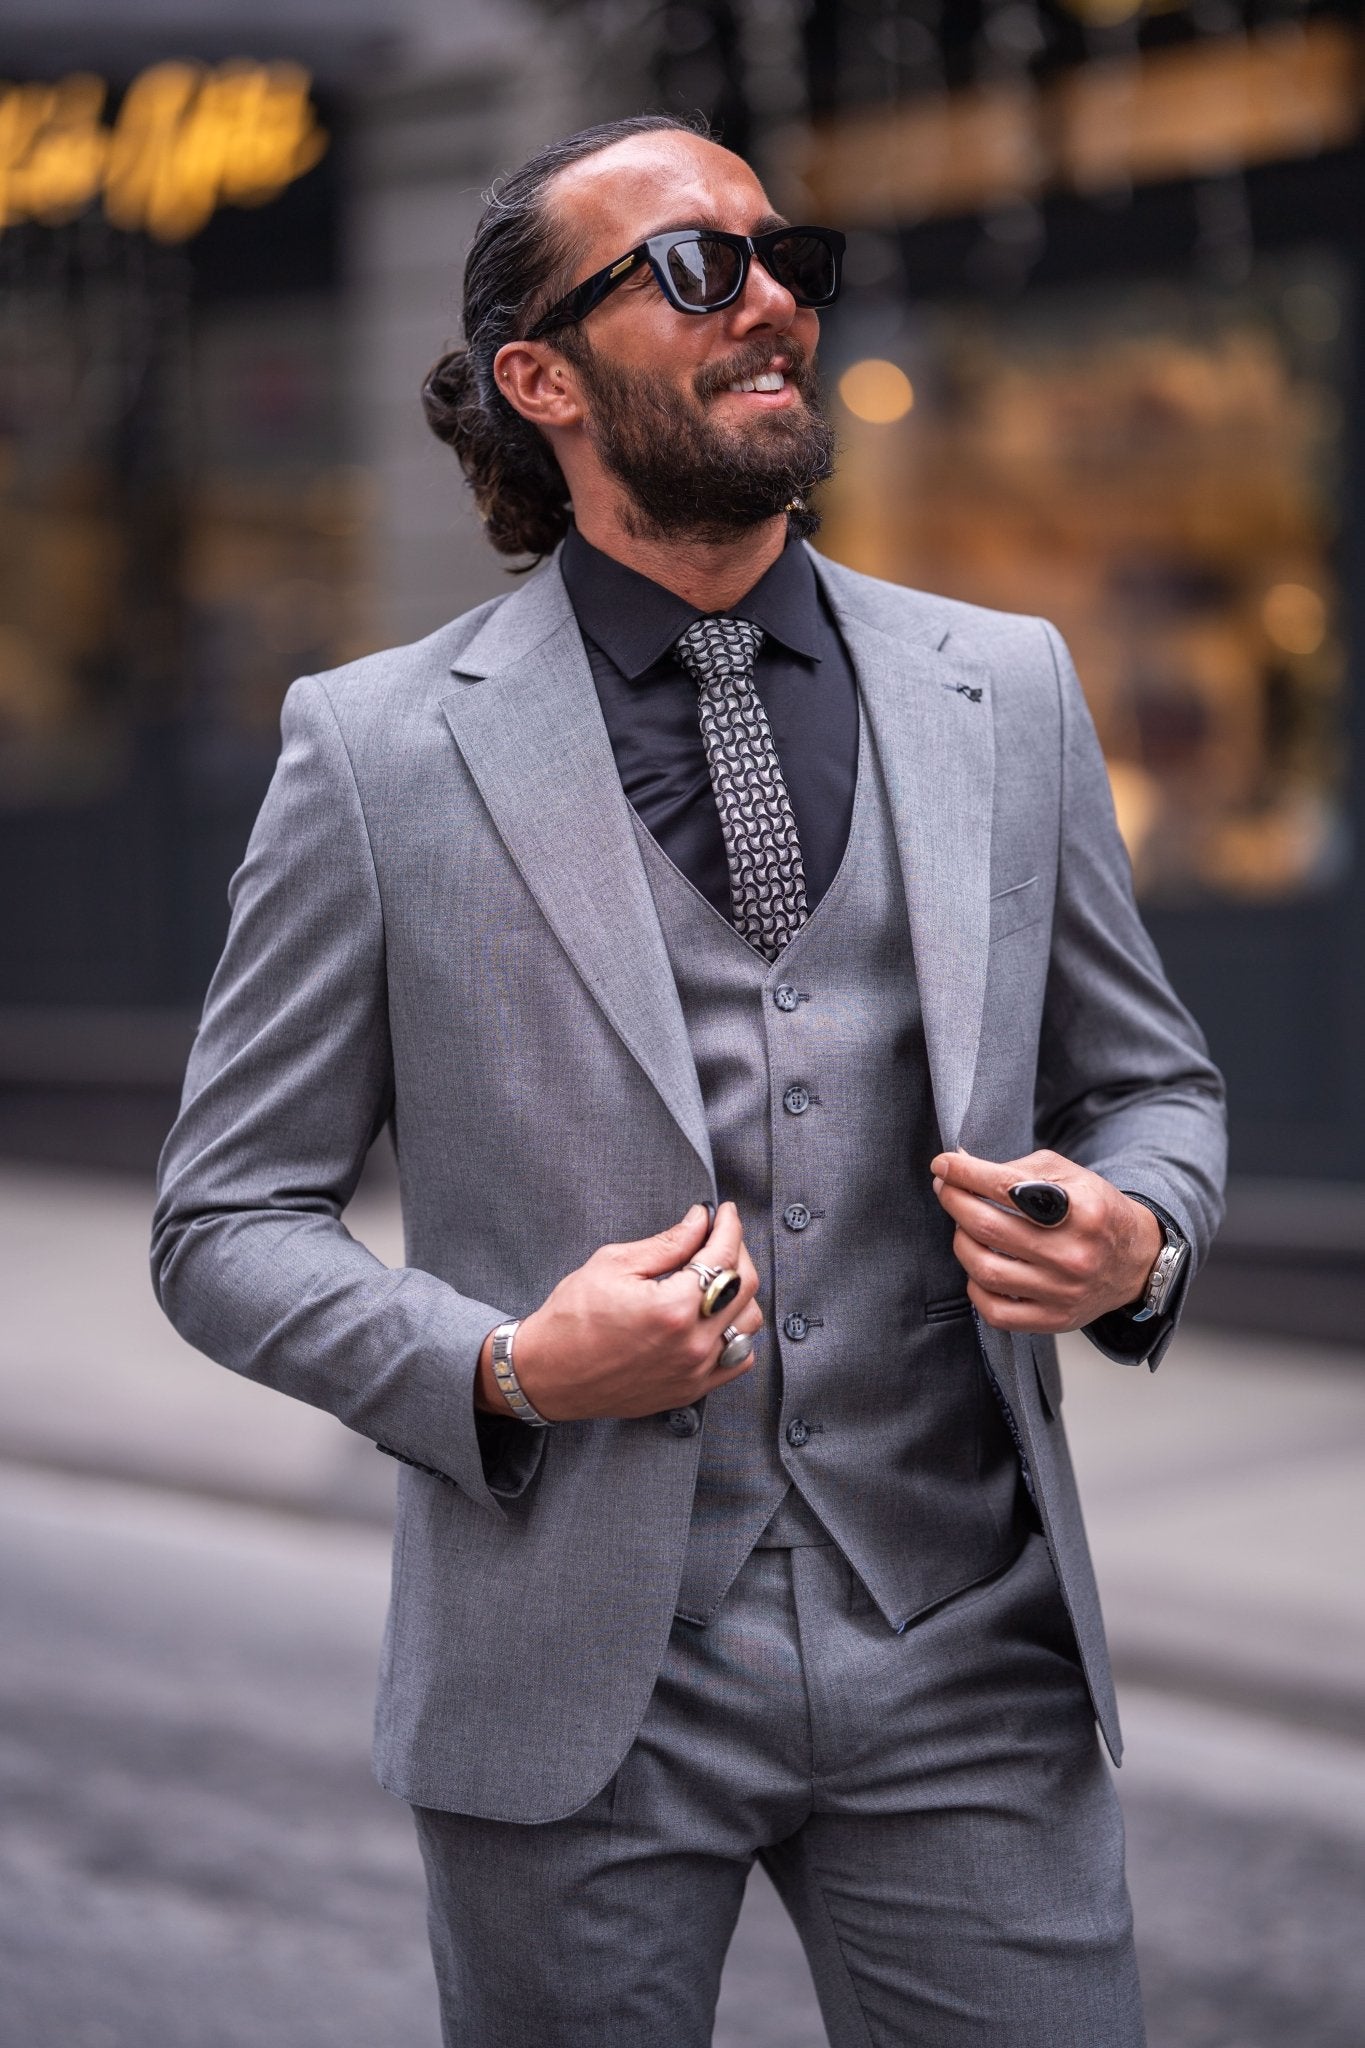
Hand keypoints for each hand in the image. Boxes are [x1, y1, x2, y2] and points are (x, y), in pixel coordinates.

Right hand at [476, 1202, 762, 1421]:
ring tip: (717, 1275)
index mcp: (673, 1308)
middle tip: (719, 1237)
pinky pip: (738, 1359)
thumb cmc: (570, 1319)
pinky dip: (737, 1333)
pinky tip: (718, 1316)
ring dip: (740, 1293)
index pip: (723, 1256)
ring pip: (749, 1323)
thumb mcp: (613, 1264)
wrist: (547, 1375)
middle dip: (737, 1251)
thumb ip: (667, 1243)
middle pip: (745, 1286)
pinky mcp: (691, 1389)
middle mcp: (692, 1343)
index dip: (729, 1226)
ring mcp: (695, 1371)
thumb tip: (700, 1222)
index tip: (724, 1212)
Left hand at [930, 1147, 1161, 1334]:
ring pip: (985, 1269)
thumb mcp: (1070, 1175)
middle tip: (946, 1188)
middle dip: (955, 1202)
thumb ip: (1018, 1168)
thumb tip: (960, 1164)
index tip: (943, 1163)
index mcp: (1082, 1210)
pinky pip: (995, 1311)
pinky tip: (980, 1267)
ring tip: (964, 1227)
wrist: (1136, 1262)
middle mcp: (1073, 1254)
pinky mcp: (1054, 1319)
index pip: (1006, 1188)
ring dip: (961, 1242)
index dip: (965, 1173)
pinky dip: (975, 1286)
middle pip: (988, 1227)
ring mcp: (1063, 1292)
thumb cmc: (1094, 1211)